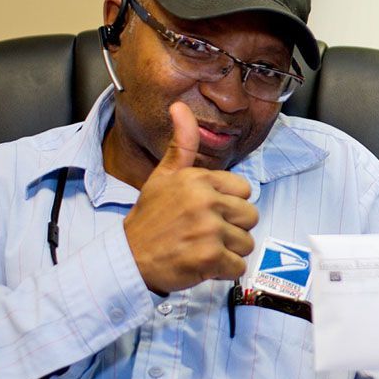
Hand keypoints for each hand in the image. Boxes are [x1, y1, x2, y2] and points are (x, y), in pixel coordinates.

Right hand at [123, 102, 257, 293]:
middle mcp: (206, 201)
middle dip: (232, 229)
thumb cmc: (150, 218)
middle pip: (250, 216)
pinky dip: (223, 271)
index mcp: (199, 179)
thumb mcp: (164, 176)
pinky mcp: (210, 257)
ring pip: (246, 243)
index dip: (229, 204)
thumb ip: (181, 144)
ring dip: (228, 251)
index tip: (207, 212)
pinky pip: (239, 266)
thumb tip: (180, 107)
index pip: (244, 190)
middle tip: (205, 233)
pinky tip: (203, 264)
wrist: (128, 258)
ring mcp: (209, 229)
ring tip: (202, 248)